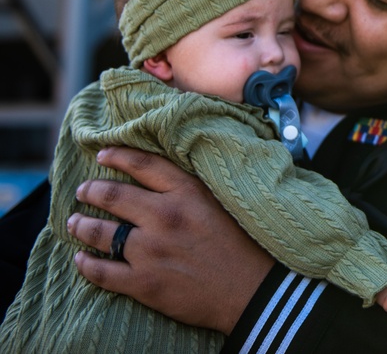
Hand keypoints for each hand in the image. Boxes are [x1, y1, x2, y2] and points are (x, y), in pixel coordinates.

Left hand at [67, 147, 273, 333]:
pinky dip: (85, 264)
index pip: (143, 164)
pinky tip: (81, 258)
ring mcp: (152, 251)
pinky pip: (101, 271)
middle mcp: (165, 217)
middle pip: (113, 195)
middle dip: (91, 191)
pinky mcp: (144, 283)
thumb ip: (192, 188)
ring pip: (100, 232)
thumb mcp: (222, 202)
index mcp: (188, 193)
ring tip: (73, 222)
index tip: (102, 154)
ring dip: (81, 225)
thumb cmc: (245, 245)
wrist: (254, 291)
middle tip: (83, 191)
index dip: (118, 156)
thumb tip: (162, 177)